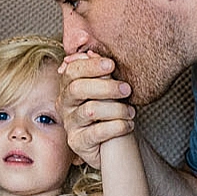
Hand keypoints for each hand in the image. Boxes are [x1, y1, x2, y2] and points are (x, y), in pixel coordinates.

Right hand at [58, 51, 135, 169]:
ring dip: (116, 109)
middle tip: (126, 89)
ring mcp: (70, 124)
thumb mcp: (109, 88)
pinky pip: (96, 132)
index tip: (111, 65)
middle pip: (77, 89)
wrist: (117, 143)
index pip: (72, 71)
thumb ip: (101, 72)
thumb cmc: (112, 111)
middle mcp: (65, 104)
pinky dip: (117, 126)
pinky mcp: (77, 142)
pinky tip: (128, 125)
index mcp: (69, 86)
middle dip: (105, 87)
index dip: (90, 66)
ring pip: (90, 110)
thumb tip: (93, 52)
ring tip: (131, 112)